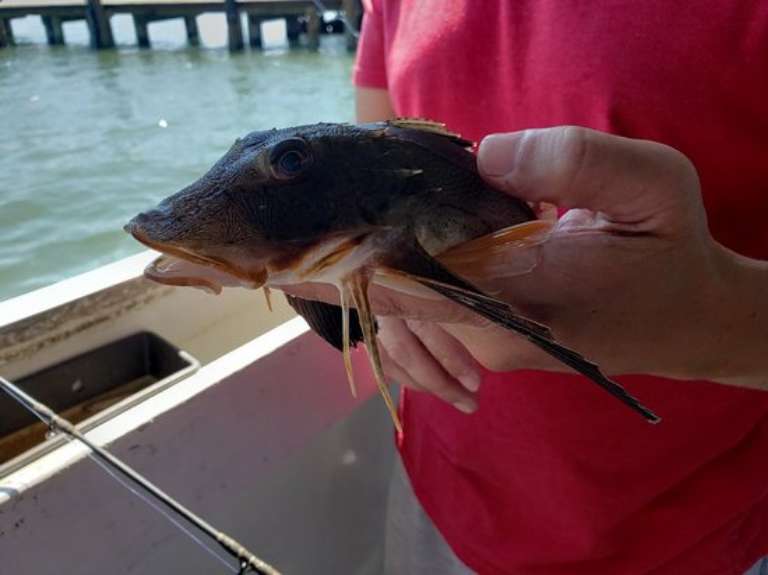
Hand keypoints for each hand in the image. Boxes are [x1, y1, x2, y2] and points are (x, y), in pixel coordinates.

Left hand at [287, 127, 767, 406]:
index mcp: (523, 292)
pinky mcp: (490, 350)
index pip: (410, 282)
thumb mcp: (650, 185)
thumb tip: (485, 157)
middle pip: (392, 304)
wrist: (690, 320)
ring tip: (329, 251)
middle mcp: (491, 333)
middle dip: (344, 269)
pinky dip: (390, 305)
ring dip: (362, 286)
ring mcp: (487, 349)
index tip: (292, 252)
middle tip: (300, 236)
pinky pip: (421, 334)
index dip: (348, 263)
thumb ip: (571, 162)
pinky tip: (376, 275)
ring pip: (401, 325)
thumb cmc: (670, 250)